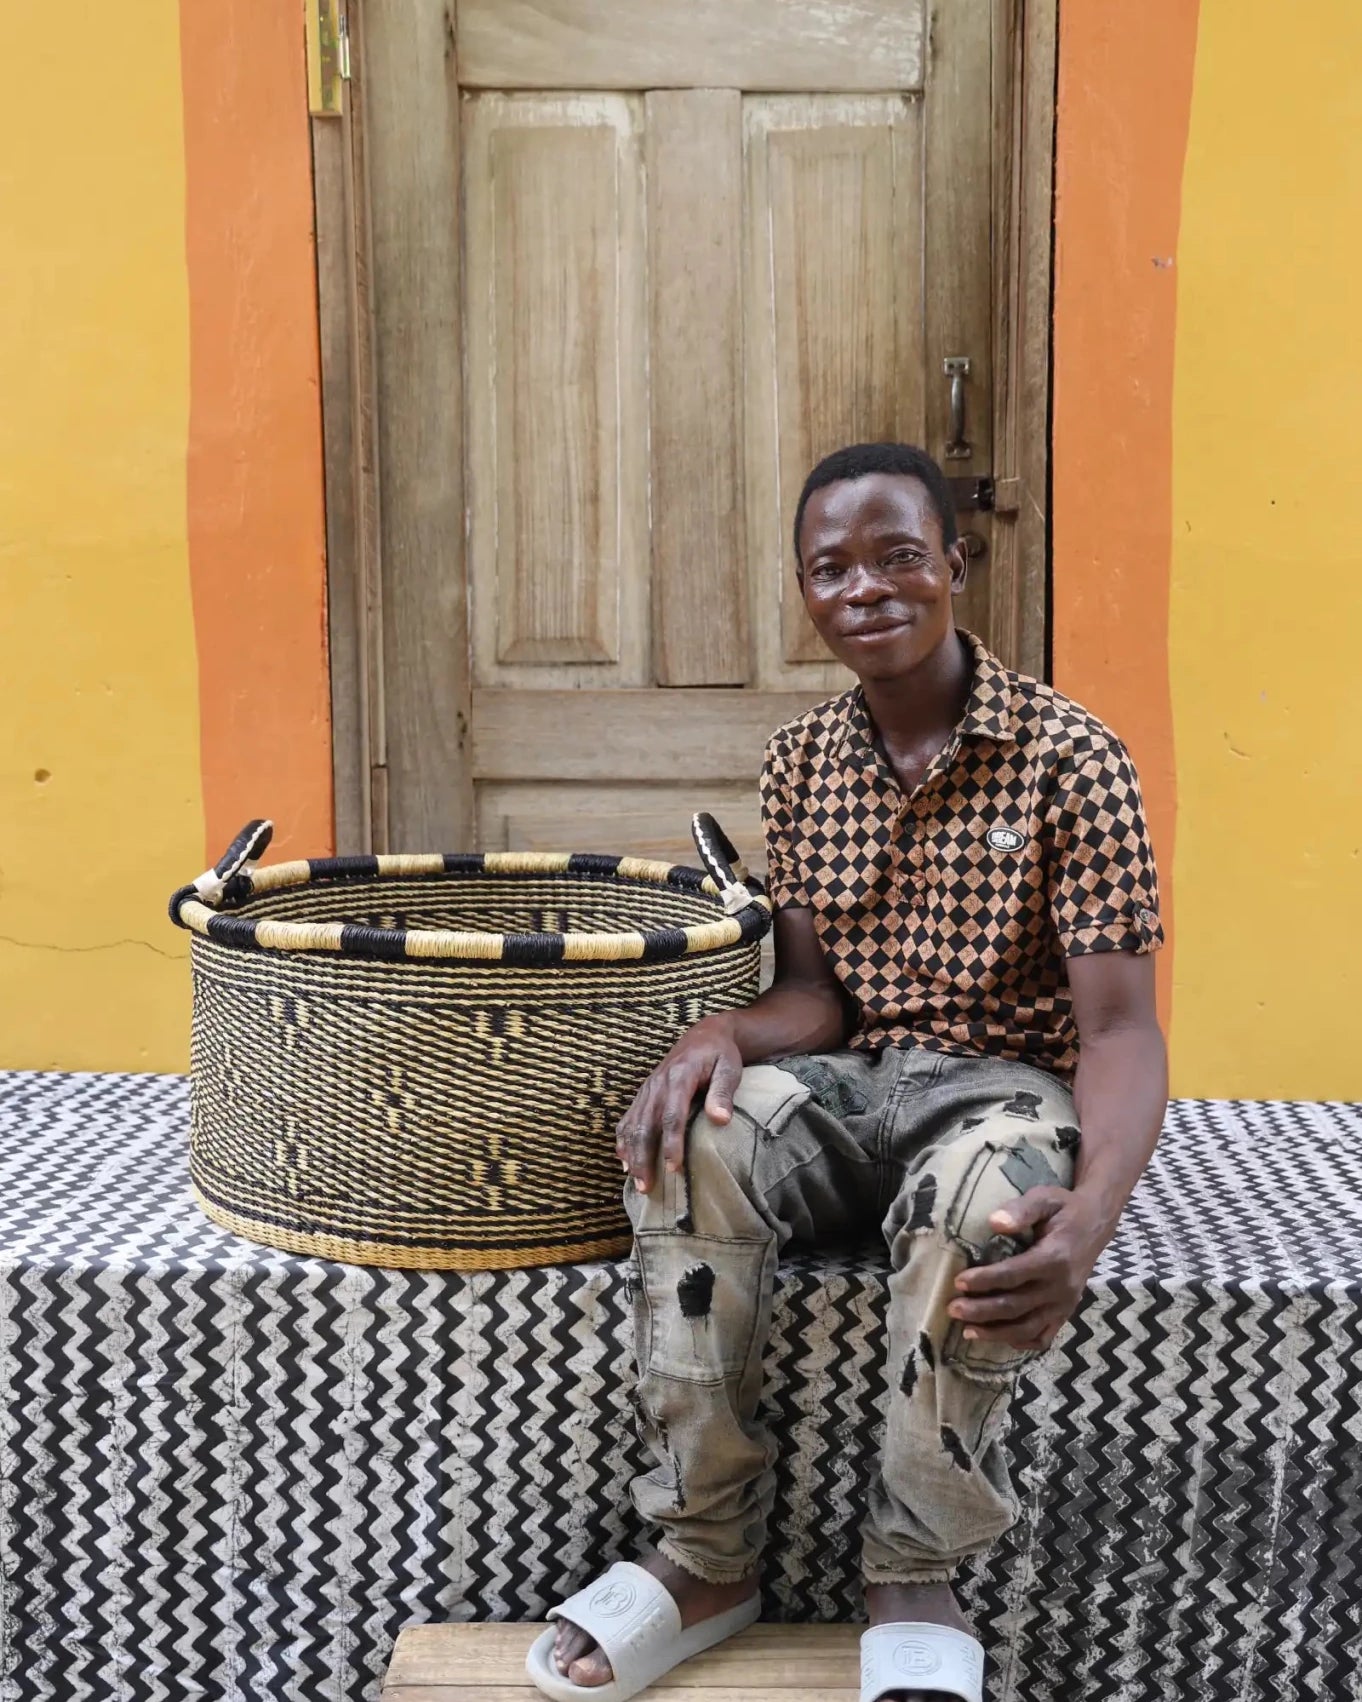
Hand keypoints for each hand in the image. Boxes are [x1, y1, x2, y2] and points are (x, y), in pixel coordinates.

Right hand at [615, 1018, 742, 1194]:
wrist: (704, 1036)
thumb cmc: (720, 1055)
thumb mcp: (729, 1068)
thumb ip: (722, 1092)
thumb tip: (720, 1120)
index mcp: (679, 1077)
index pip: (672, 1115)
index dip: (671, 1143)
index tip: (674, 1168)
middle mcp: (657, 1084)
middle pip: (645, 1125)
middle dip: (644, 1158)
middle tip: (648, 1187)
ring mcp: (647, 1090)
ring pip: (632, 1125)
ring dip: (632, 1155)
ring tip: (638, 1183)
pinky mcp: (644, 1094)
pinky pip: (628, 1119)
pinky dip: (623, 1142)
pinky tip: (625, 1162)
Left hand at [947, 1187, 1108, 1350]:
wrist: (1096, 1224)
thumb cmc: (1065, 1209)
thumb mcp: (1045, 1198)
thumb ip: (1021, 1209)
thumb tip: (994, 1222)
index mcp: (1055, 1258)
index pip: (1014, 1275)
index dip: (985, 1281)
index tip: (958, 1282)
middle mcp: (1061, 1287)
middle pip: (1016, 1306)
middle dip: (981, 1311)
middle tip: (952, 1309)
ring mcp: (1065, 1304)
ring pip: (1027, 1328)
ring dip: (996, 1333)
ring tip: (966, 1331)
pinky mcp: (1066, 1312)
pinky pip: (1044, 1336)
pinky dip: (1022, 1342)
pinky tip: (999, 1339)